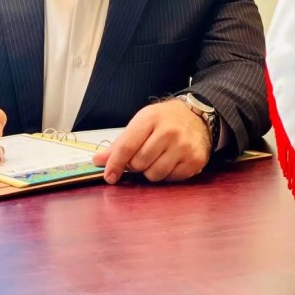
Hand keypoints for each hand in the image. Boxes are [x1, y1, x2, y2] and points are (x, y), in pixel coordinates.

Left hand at [92, 99, 211, 183]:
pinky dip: (166, 174)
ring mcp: (183, 146)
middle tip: (141, 157)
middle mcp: (168, 132)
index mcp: (150, 118)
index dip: (115, 163)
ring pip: (154, 174)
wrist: (197, 116)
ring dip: (150, 171)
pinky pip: (171, 179)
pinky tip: (170, 161)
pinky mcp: (195, 160)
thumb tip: (98, 161)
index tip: (109, 176)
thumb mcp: (141, 122)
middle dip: (135, 165)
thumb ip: (120, 143)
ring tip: (156, 158)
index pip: (127, 146)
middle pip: (139, 163)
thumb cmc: (164, 120)